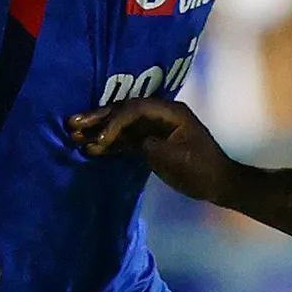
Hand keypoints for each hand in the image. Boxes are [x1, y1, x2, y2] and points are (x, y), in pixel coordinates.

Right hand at [66, 97, 236, 203]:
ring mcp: (153, 129)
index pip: (136, 108)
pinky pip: (126, 140)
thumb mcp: (178, 158)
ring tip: (75, 136)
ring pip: (121, 126)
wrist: (217, 184)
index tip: (101, 138)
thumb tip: (131, 142)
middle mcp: (160, 115)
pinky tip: (91, 149)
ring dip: (99, 131)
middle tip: (74, 123)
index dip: (116, 120)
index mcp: (171, 112)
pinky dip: (110, 145)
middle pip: (124, 112)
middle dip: (99, 118)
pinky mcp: (149, 143)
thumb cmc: (201, 169)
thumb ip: (153, 146)